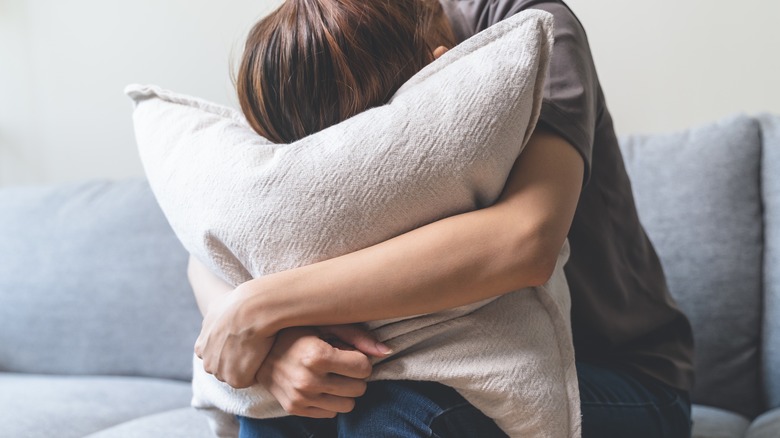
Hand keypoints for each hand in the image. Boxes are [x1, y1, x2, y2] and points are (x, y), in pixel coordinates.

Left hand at [194, 290, 273, 388]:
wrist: (252, 309)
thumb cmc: (239, 303)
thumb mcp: (216, 307)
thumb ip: (213, 318)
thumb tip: (216, 314)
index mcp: (201, 347)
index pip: (216, 355)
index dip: (231, 348)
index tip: (242, 339)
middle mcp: (206, 362)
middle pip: (225, 367)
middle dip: (237, 360)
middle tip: (253, 345)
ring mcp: (220, 372)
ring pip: (236, 374)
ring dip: (248, 366)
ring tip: (260, 349)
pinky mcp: (236, 379)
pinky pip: (249, 379)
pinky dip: (258, 370)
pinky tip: (264, 354)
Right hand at [257, 325, 389, 417]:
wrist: (258, 349)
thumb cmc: (297, 331)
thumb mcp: (325, 325)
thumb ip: (358, 336)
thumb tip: (387, 352)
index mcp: (316, 356)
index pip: (364, 368)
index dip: (360, 360)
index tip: (350, 353)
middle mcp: (307, 380)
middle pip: (359, 389)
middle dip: (355, 376)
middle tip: (341, 364)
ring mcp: (300, 397)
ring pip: (348, 405)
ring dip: (345, 391)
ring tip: (331, 375)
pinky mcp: (294, 409)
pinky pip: (331, 413)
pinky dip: (330, 401)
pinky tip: (320, 385)